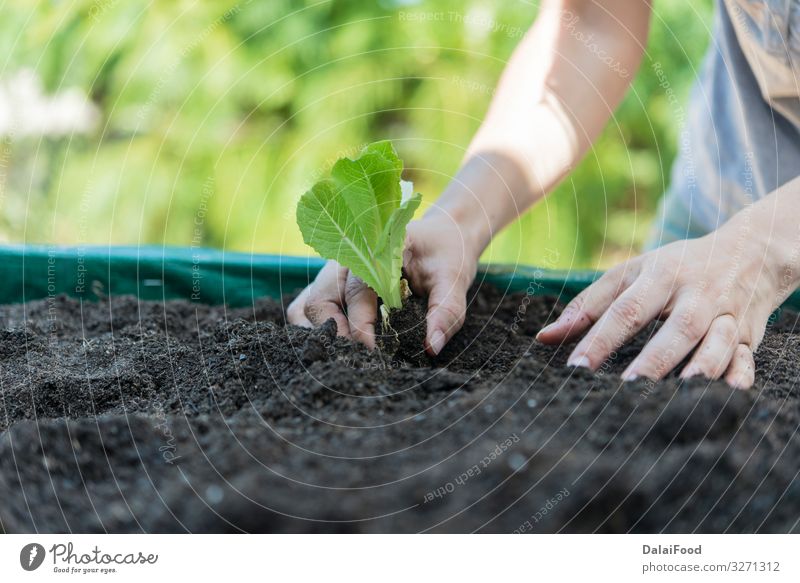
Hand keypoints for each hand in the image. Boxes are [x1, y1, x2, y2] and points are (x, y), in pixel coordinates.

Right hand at [287, 214, 479, 354]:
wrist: (443, 234)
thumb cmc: (445, 253)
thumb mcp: (455, 277)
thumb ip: (446, 310)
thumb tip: (431, 348)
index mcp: (374, 251)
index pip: (356, 293)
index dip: (361, 328)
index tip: (378, 354)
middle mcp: (347, 260)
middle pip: (319, 302)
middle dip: (336, 337)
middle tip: (362, 362)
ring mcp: (335, 272)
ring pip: (305, 306)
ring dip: (319, 335)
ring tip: (348, 357)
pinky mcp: (333, 285)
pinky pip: (309, 307)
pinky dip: (317, 330)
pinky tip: (341, 348)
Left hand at [536, 215, 791, 388]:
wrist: (751, 251)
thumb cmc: (676, 267)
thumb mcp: (632, 273)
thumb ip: (589, 305)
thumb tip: (544, 338)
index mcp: (662, 275)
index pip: (627, 308)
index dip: (601, 338)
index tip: (576, 367)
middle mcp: (697, 294)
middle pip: (679, 327)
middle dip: (656, 358)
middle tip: (628, 387)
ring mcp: (727, 314)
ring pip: (719, 342)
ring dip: (702, 368)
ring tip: (679, 395)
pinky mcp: (750, 334)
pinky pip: (747, 357)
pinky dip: (740, 376)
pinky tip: (728, 394)